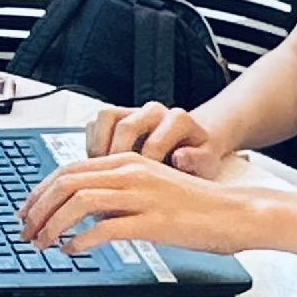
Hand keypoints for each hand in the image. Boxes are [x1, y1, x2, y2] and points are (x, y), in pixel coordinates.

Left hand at [20, 149, 277, 256]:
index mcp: (127, 161)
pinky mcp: (153, 221)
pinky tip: (72, 250)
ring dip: (52, 224)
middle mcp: (130, 172)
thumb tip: (81, 214)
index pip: (68, 170)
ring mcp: (141, 195)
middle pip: (66, 183)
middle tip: (24, 231)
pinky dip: (81, 240)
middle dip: (37, 209)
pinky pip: (105, 228)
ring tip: (42, 244)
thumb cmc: (195, 206)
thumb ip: (115, 194)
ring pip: (79, 202)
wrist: (235, 212)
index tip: (26, 212)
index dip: (40, 192)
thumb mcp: (148, 189)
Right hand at [89, 100, 224, 169]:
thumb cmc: (194, 160)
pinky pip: (93, 125)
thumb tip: (179, 158)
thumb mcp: (205, 165)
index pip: (155, 140)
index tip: (142, 186)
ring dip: (100, 148)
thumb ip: (197, 161)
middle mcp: (153, 110)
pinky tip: (99, 168)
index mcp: (178, 119)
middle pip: (126, 126)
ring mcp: (131, 111)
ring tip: (105, 173)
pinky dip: (92, 147)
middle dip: (119, 158)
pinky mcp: (113, 118)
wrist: (187, 151)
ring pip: (105, 118)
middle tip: (118, 182)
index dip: (144, 168)